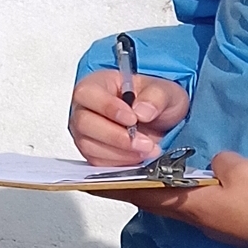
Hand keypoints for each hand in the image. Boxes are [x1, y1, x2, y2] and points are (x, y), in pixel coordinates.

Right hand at [70, 69, 190, 165]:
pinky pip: (98, 161)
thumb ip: (155, 97)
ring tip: (147, 149)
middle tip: (144, 142)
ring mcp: (85, 132)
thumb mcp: (164, 91)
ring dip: (121, 152)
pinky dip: (120, 162)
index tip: (133, 119)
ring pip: (89, 146)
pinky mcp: (92, 152)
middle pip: (84, 123)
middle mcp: (85, 108)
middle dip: (116, 136)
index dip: (108, 108)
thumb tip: (142, 111)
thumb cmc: (153, 99)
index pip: (88, 94)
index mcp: (96, 84)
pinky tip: (138, 156)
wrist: (159, 121)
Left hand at [91, 151, 247, 247]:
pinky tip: (174, 181)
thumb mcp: (239, 170)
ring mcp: (205, 221)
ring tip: (133, 171)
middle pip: (149, 199)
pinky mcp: (219, 221)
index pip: (142, 191)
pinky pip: (185, 203)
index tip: (89, 181)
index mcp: (188, 202)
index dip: (114, 185)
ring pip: (166, 203)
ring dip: (147, 189)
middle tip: (105, 171)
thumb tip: (211, 165)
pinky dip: (170, 191)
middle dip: (125, 185)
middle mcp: (190, 215)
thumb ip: (217, 163)